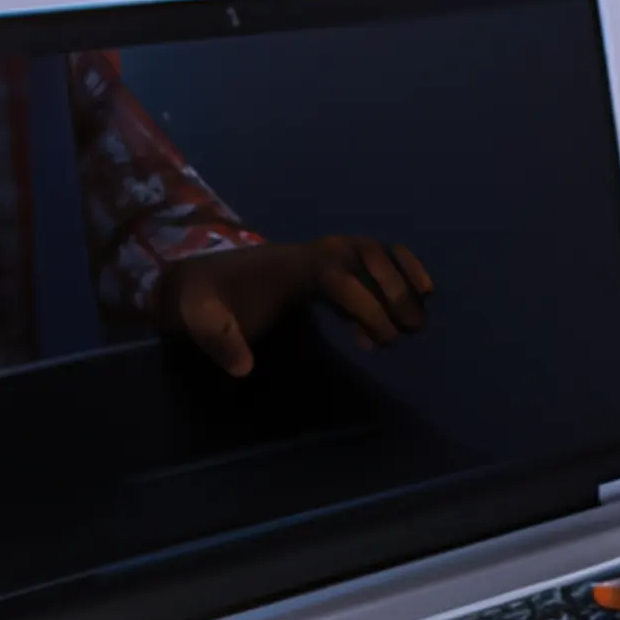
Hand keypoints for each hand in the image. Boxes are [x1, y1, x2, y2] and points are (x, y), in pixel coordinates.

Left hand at [163, 236, 432, 375]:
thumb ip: (219, 339)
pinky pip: (374, 256)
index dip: (366, 303)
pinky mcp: (328, 263)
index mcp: (291, 263)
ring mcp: (323, 253)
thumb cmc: (207, 302)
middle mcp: (314, 251)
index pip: (340, 275)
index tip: (381, 339)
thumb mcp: (201, 320)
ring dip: (403, 278)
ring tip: (419, 318)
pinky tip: (420, 292)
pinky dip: (401, 267)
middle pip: (367, 256)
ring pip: (376, 252)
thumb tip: (242, 368)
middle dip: (395, 290)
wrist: (200, 281)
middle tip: (412, 330)